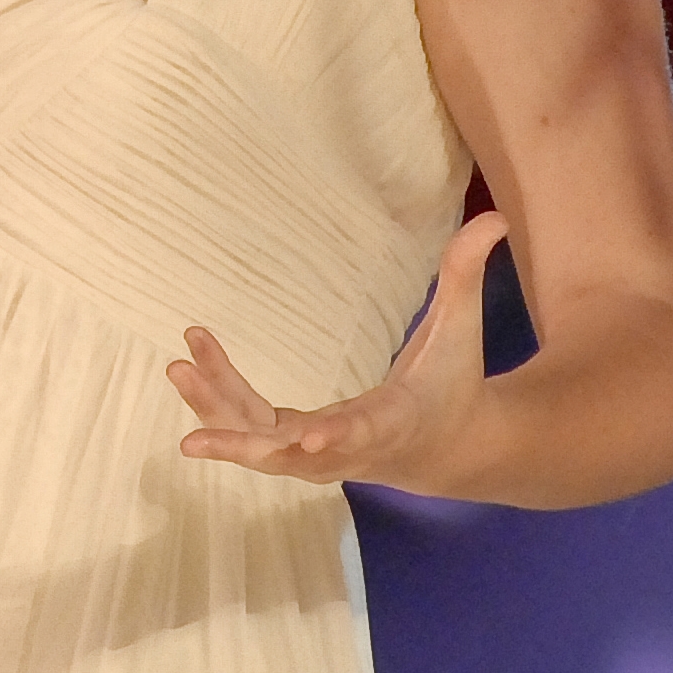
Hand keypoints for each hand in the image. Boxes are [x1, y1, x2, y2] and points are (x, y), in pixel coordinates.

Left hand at [169, 210, 507, 498]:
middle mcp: (346, 450)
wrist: (451, 451)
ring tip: (178, 366)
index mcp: (392, 423)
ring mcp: (316, 456)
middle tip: (192, 433)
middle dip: (241, 442)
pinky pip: (251, 427)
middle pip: (286, 452)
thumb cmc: (455, 385)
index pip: (362, 433)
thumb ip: (466, 274)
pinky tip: (191, 363)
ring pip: (257, 440)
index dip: (335, 438)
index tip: (306, 441)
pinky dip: (221, 399)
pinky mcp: (297, 447)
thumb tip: (493, 217)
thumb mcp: (463, 330)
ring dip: (216, 408)